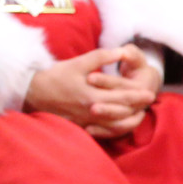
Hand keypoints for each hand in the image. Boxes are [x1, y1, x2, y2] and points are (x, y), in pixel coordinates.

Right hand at [23, 47, 155, 138]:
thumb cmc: (55, 76)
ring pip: (114, 125)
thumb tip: (120, 52)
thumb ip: (100, 57)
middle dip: (137, 108)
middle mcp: (92, 111)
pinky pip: (102, 132)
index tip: (150, 92)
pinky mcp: (80, 126)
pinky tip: (118, 124)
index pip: (122, 98)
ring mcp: (86, 121)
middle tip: (148, 103)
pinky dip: (113, 129)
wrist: (32, 92)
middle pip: (121, 113)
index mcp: (92, 95)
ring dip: (128, 120)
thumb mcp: (77, 63)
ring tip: (138, 114)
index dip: (137, 95)